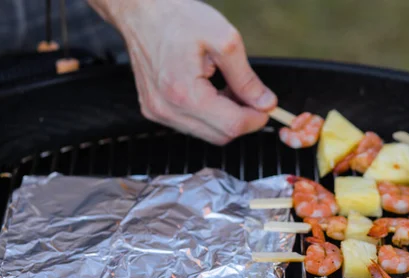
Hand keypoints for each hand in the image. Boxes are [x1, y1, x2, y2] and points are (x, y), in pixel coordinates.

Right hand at [88, 0, 276, 144]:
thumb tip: (265, 103)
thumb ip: (246, 78)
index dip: (256, 118)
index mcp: (184, 93)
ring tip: (226, 88)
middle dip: (242, 119)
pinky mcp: (154, 111)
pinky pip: (191, 125)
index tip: (267, 105)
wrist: (141, 11)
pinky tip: (210, 92)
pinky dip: (208, 115)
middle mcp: (167, 109)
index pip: (232, 126)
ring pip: (207, 133)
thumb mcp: (223, 41)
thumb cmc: (178, 19)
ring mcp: (158, 113)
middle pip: (220, 135)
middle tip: (249, 94)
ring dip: (225, 118)